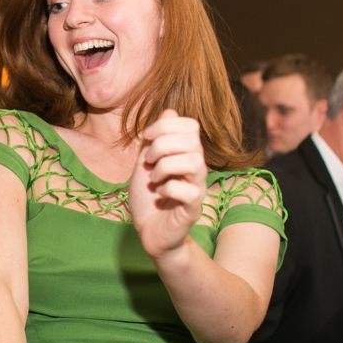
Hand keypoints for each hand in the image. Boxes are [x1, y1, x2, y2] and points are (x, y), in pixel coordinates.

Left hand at [128, 109, 206, 258]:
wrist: (148, 231)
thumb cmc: (149, 198)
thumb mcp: (145, 163)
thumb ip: (155, 140)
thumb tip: (169, 111)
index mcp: (186, 153)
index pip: (191, 125)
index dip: (166, 126)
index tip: (147, 137)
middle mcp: (196, 167)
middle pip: (192, 139)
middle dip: (162, 145)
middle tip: (149, 162)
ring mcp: (197, 187)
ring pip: (194, 161)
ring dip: (165, 166)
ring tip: (154, 178)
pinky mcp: (193, 207)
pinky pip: (188, 190)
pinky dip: (168, 188)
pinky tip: (160, 193)